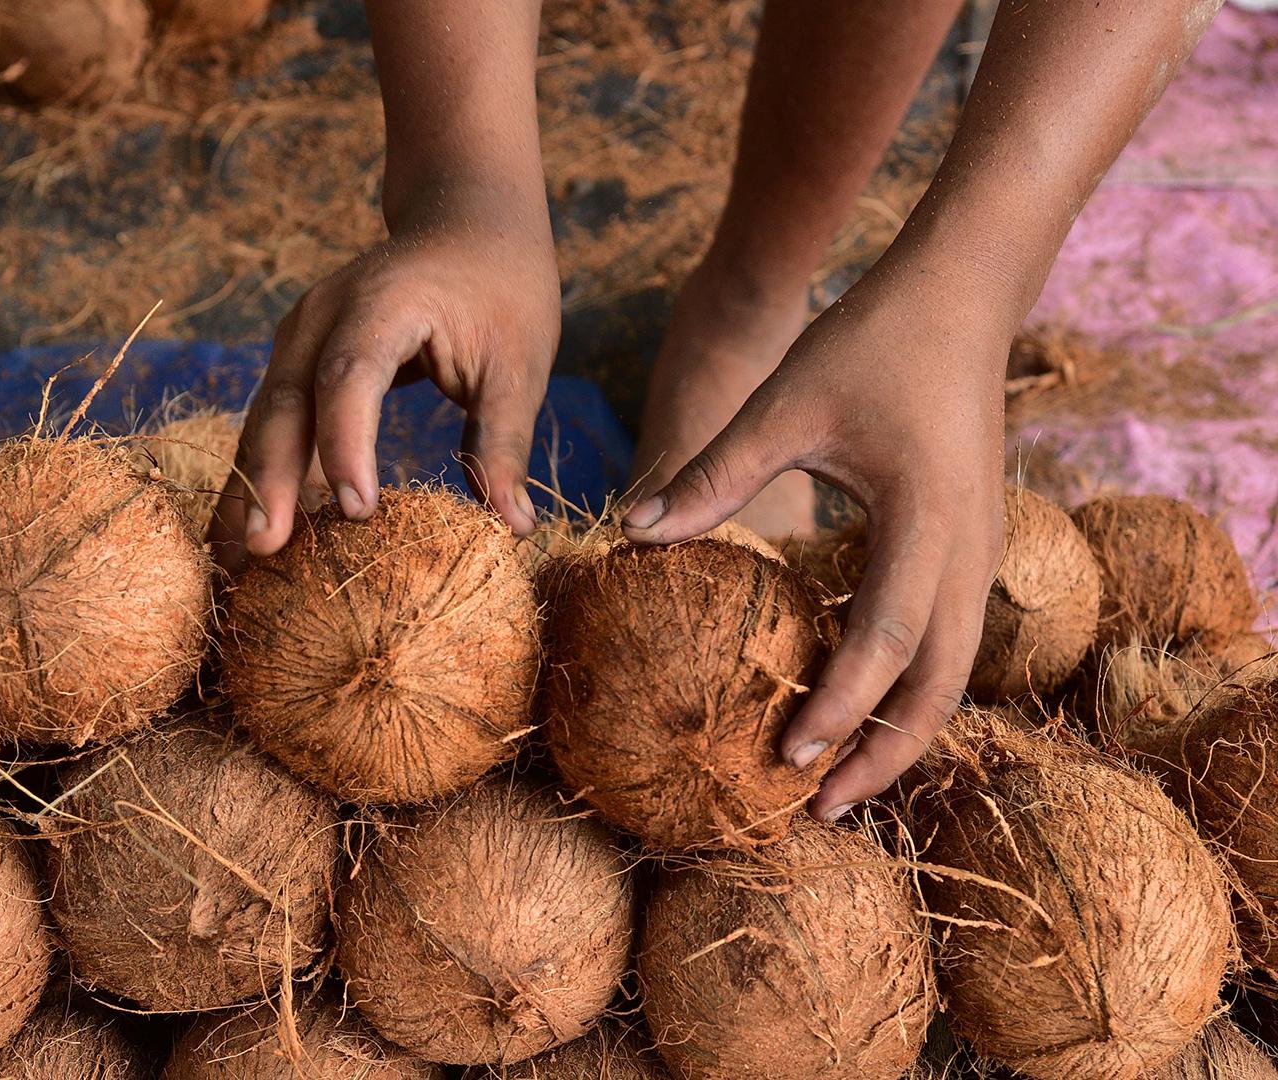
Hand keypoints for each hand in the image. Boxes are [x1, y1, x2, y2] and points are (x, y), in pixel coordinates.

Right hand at [210, 183, 559, 571]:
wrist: (464, 220)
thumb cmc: (501, 288)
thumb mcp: (519, 363)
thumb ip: (504, 442)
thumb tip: (514, 529)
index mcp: (383, 302)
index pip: (350, 376)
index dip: (346, 444)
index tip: (357, 512)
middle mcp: (323, 315)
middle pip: (285, 402)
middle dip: (269, 479)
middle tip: (261, 551)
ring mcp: (299, 336)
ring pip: (265, 419)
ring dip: (250, 488)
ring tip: (235, 562)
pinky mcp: (295, 360)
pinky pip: (272, 423)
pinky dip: (263, 476)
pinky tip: (247, 536)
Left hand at [622, 256, 1011, 820]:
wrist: (961, 291)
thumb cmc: (870, 339)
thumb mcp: (785, 403)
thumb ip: (713, 474)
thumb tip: (631, 535)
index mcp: (926, 522)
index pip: (885, 641)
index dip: (839, 707)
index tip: (787, 758)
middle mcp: (970, 551)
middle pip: (940, 686)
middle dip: (883, 755)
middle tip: (818, 809)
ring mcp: (980, 550)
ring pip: (952, 669)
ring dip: (899, 728)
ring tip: (835, 777)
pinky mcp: (971, 542)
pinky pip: (946, 636)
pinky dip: (906, 682)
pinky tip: (849, 698)